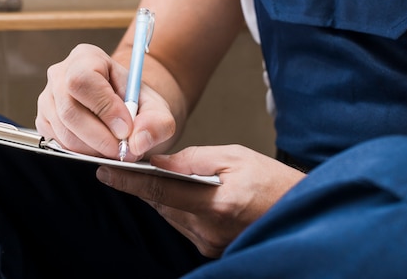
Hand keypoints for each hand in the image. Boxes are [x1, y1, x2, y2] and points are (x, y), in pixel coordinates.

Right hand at [35, 43, 176, 159]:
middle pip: (69, 110)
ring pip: (63, 131)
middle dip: (100, 137)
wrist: (124, 110)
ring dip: (93, 148)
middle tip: (123, 149)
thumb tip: (138, 140)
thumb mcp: (157, 109)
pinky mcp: (44, 120)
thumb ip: (157, 123)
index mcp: (87, 57)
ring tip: (116, 149)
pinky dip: (82, 152)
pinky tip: (100, 147)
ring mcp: (48, 98)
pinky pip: (58, 143)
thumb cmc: (136, 103)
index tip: (126, 129)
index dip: (104, 108)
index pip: (83, 80)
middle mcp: (61, 74)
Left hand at [95, 144, 305, 257]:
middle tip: (125, 167)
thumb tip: (159, 161)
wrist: (300, 211)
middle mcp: (209, 229)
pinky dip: (175, 207)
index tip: (106, 172)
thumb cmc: (273, 182)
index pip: (160, 191)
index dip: (129, 181)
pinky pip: (182, 224)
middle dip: (143, 185)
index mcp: (216, 203)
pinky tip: (182, 194)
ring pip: (168, 214)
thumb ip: (193, 160)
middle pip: (160, 204)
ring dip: (160, 196)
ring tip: (154, 176)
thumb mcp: (235, 157)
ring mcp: (209, 243)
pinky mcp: (211, 248)